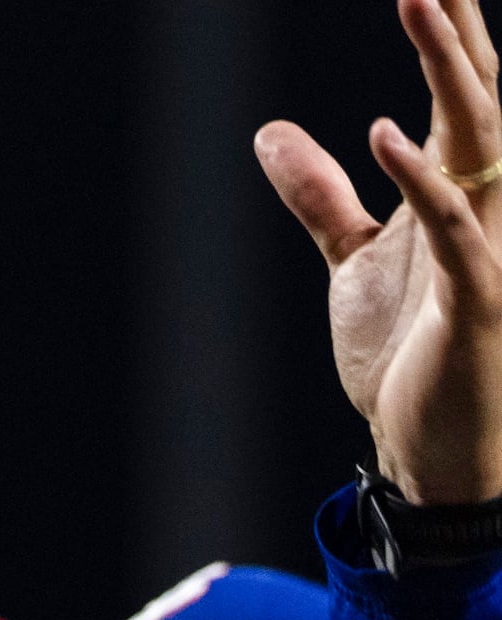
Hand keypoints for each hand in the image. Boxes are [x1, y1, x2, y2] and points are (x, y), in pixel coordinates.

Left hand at [259, 0, 501, 502]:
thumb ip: (320, 196)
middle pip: (479, 96)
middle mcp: (486, 206)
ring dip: (446, 71)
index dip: (448, 29)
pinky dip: (419, 180)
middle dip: (455, 29)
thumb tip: (271, 133)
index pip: (461, 91)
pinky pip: (453, 229)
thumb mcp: (350, 260)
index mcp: (459, 190)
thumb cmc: (405, 352)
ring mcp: (488, 248)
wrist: (429, 446)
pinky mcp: (476, 299)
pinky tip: (380, 134)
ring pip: (479, 142)